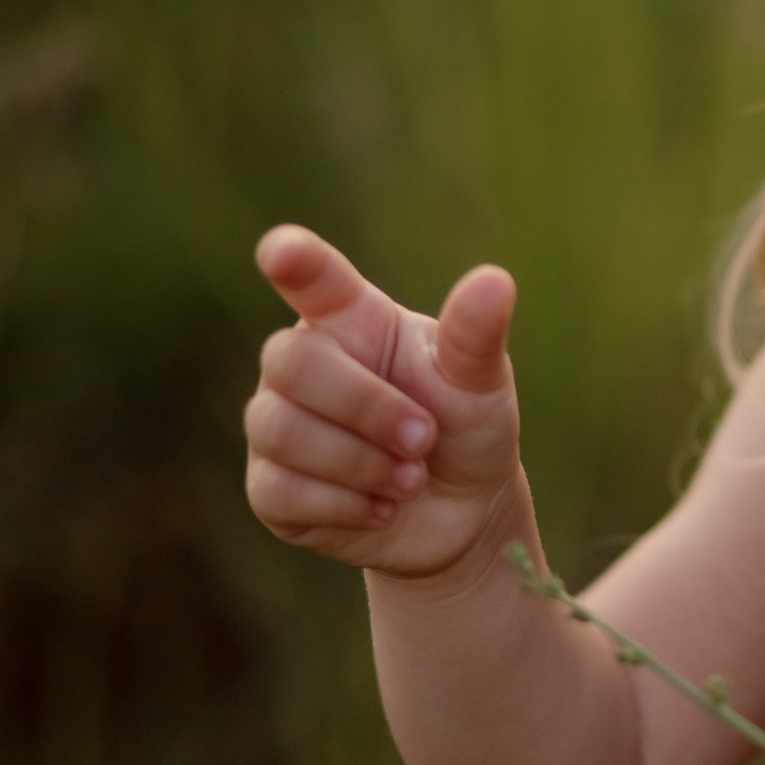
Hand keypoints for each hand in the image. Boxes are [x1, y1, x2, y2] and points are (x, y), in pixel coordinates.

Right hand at [244, 225, 524, 579]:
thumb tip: (495, 281)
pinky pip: (279, 491)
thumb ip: (475, 337)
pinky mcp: (268, 487)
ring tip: (412, 479)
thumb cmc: (468, 428)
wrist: (464, 514)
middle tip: (425, 439)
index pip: (315, 279)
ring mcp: (277, 422)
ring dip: (362, 464)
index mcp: (353, 320)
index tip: (283, 250)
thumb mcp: (482, 384)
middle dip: (367, 407)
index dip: (296, 261)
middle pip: (294, 363)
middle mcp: (303, 363)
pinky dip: (346, 506)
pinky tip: (382, 507)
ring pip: (282, 431)